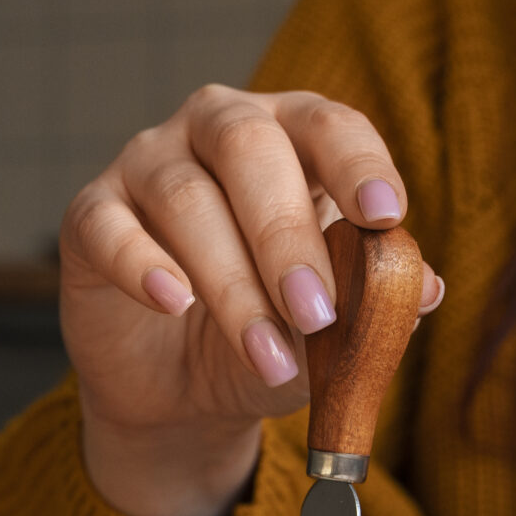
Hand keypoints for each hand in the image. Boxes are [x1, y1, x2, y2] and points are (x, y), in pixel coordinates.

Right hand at [61, 85, 442, 515]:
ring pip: (185, 197)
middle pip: (250, 147)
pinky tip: (172, 302)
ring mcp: (147, 164)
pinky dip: (142, 265)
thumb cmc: (272, 333)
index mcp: (293, 137)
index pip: (330, 126)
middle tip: (315, 311)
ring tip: (266, 354)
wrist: (184, 389)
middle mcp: (218, 129)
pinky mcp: (91, 215)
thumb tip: (424, 288)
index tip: (386, 216)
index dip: (359, 165)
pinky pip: (109, 227)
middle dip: (286, 233)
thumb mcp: (334, 329)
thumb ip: (375, 301)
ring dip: (231, 282)